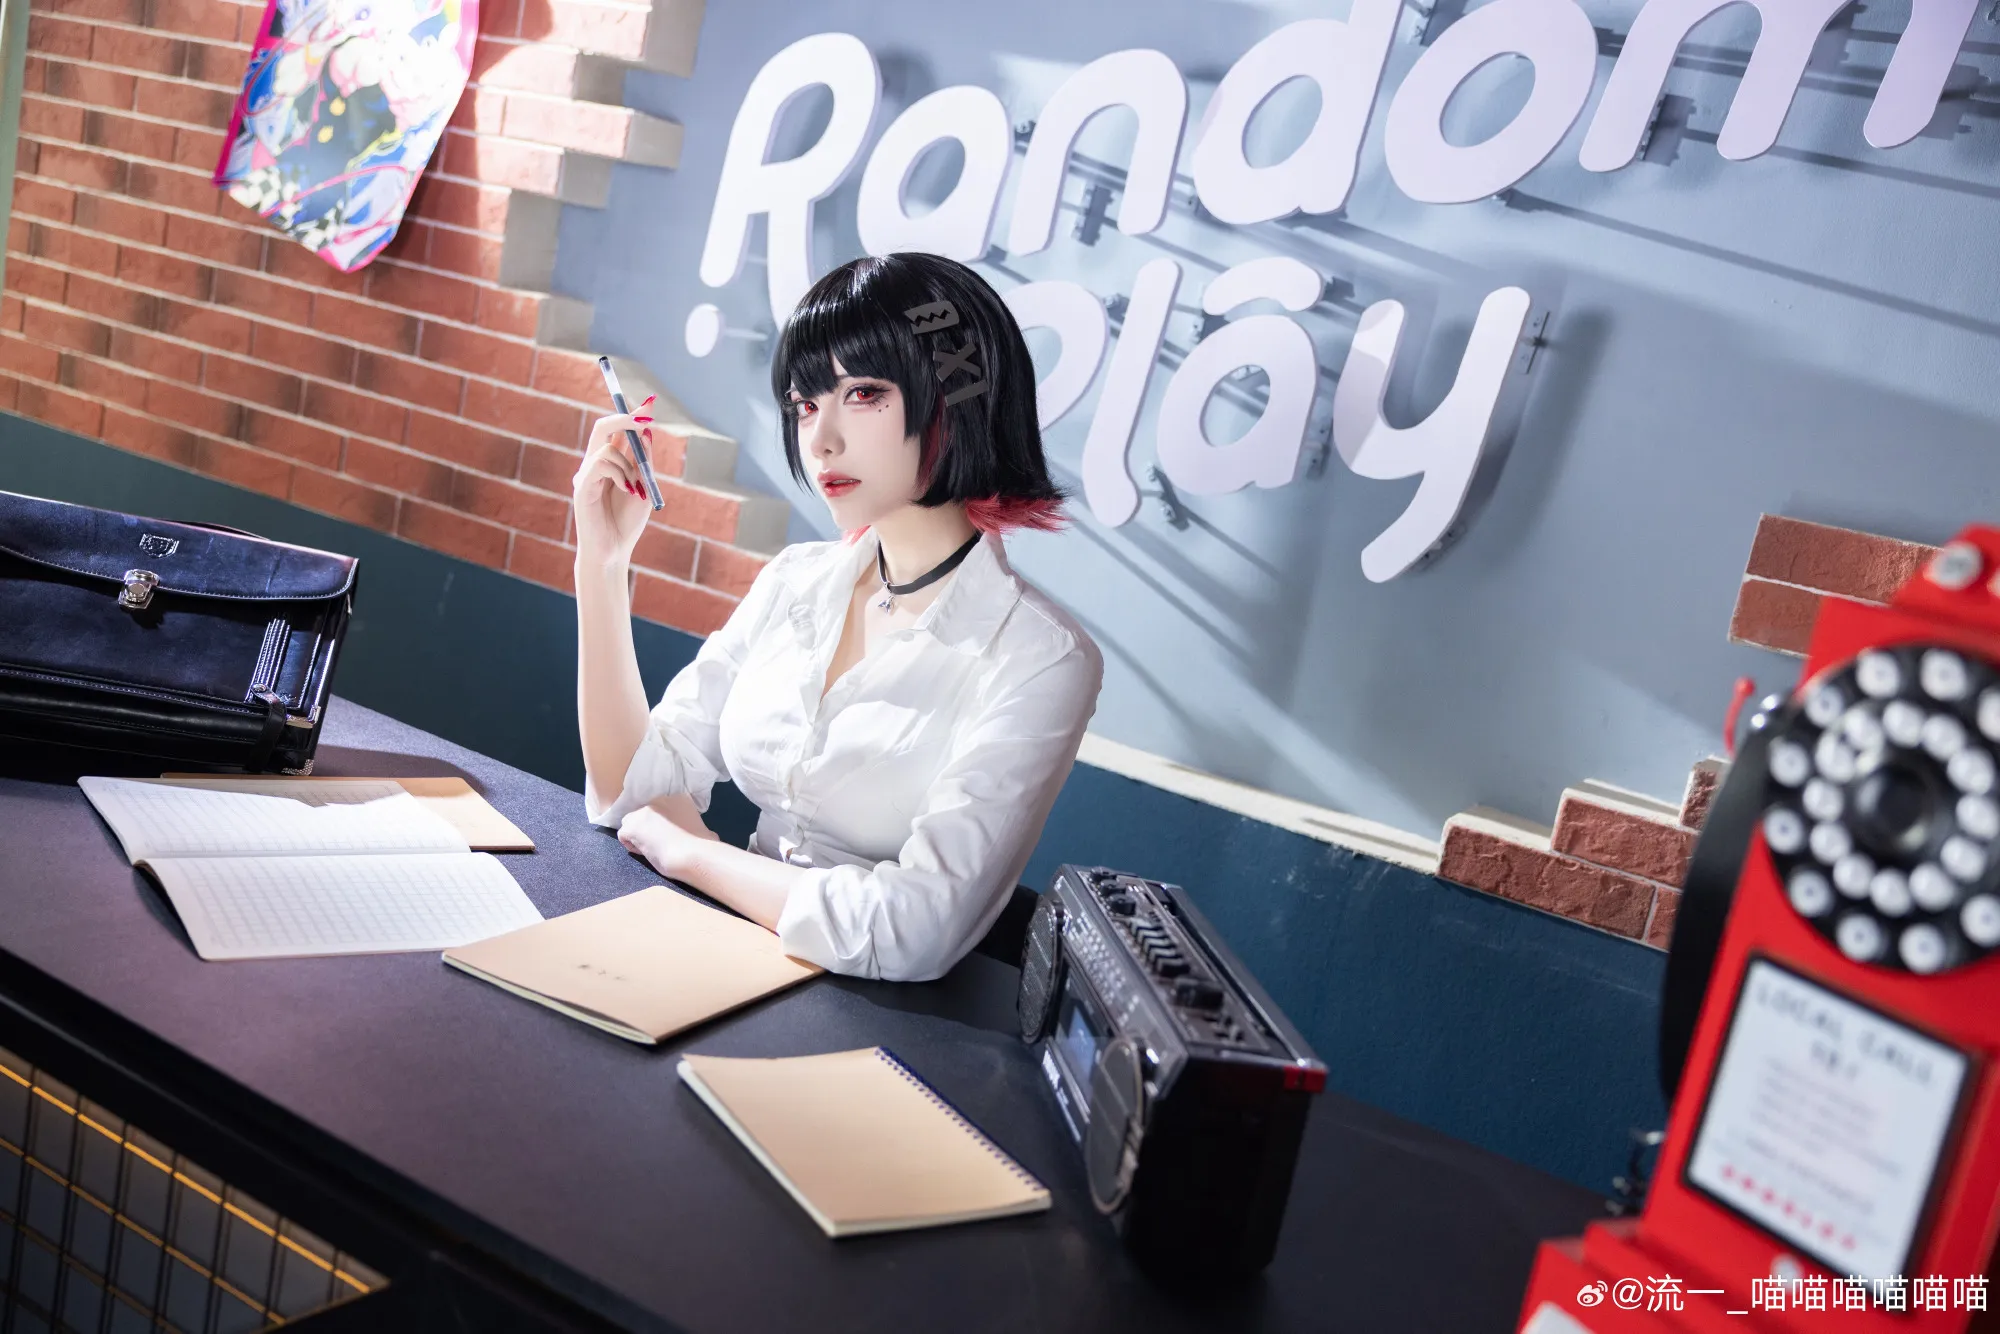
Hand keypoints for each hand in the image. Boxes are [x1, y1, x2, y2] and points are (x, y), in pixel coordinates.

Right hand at [573, 397, 658, 566]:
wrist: (614, 550)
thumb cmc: (627, 522)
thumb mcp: (645, 486)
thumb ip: (644, 461)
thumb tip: (646, 432)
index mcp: (610, 464)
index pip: (618, 431)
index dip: (632, 415)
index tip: (650, 404)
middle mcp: (594, 465)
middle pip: (602, 427)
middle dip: (625, 418)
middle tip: (646, 417)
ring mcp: (585, 475)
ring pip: (606, 448)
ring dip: (628, 464)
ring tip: (635, 489)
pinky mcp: (581, 486)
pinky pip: (601, 464)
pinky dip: (620, 474)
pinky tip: (627, 491)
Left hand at [615, 804, 715, 878]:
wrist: (691, 854)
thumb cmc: (703, 845)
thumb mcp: (706, 830)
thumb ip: (698, 827)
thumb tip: (710, 836)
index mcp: (678, 798)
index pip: (660, 808)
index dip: (662, 824)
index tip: (669, 835)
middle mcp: (659, 799)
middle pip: (644, 813)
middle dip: (648, 827)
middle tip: (658, 843)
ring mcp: (643, 811)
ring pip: (631, 822)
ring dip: (637, 834)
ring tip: (650, 848)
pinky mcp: (632, 825)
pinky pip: (624, 835)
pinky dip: (631, 845)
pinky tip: (644, 852)